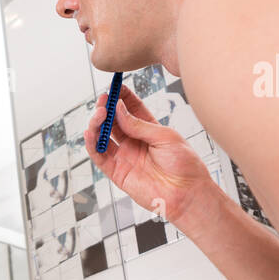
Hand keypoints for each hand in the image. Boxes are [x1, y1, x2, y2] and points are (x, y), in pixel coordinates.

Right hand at [84, 86, 213, 224]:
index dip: (122, 97)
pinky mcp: (116, 172)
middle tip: (104, 100)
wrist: (186, 193)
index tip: (115, 86)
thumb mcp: (165, 137)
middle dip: (107, 108)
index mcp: (148, 131)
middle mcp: (134, 142)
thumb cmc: (184, 165)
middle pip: (114, 121)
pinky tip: (91, 132)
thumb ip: (139, 124)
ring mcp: (124, 156)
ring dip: (98, 123)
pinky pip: (99, 155)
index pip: (131, 109)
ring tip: (100, 113)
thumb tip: (119, 109)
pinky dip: (92, 143)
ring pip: (103, 136)